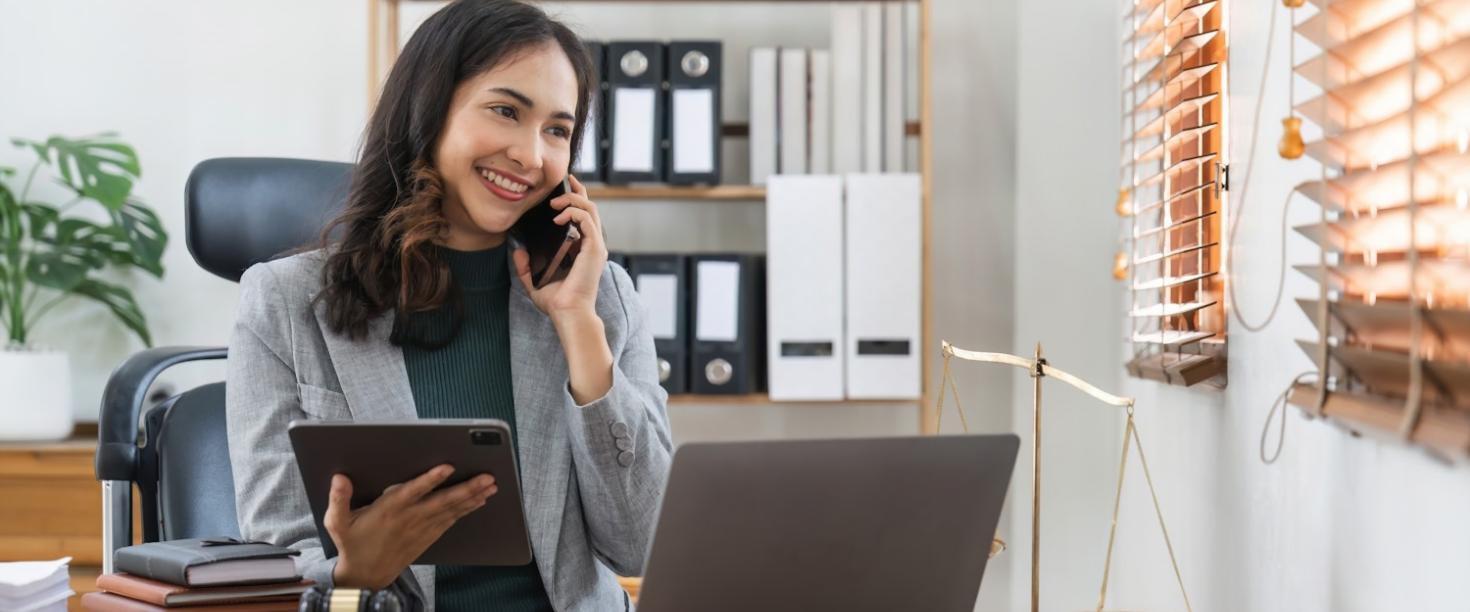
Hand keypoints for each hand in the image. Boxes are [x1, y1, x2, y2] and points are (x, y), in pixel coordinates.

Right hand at [325, 464, 496, 589]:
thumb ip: (338, 499)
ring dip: (473, 498)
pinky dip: (466, 510)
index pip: (413, 492)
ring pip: (451, 511)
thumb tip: (339, 477)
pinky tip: (480, 500)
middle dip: (466, 489)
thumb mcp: (337, 523)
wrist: (366, 576)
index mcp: (388, 510)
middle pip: (442, 502)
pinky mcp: (428, 536)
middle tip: (487, 478)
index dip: (430, 479)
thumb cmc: (353, 544)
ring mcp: (421, 528)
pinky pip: (451, 521)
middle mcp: (409, 518)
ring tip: (491, 486)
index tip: (447, 467)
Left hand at [512, 174, 607, 322]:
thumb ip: (526, 267)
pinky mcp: (594, 248)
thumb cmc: (557, 302)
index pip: (583, 217)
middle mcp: (592, 245)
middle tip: (563, 182)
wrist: (568, 314)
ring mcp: (595, 246)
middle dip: (577, 190)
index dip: (576, 198)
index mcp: (582, 249)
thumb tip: (518, 251)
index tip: (563, 187)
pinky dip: (573, 212)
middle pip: (590, 207)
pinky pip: (587, 220)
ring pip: (590, 208)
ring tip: (555, 203)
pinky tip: (558, 217)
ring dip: (573, 199)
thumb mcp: (535, 282)